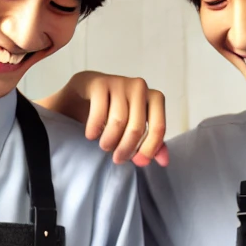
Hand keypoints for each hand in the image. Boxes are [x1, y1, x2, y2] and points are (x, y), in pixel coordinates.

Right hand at [39, 71, 168, 166]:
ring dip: (109, 140)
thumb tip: (164, 161)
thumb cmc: (110, 115)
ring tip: (104, 146)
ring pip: (119, 121)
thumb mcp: (131, 130)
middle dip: (127, 148)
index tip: (138, 162)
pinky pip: (100, 112)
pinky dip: (95, 128)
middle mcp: (139, 87)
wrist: (80, 97)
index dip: (149, 148)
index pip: (158, 127)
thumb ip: (150, 143)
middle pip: (137, 127)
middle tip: (117, 158)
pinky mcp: (98, 82)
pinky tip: (91, 135)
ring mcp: (119, 82)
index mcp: (153, 98)